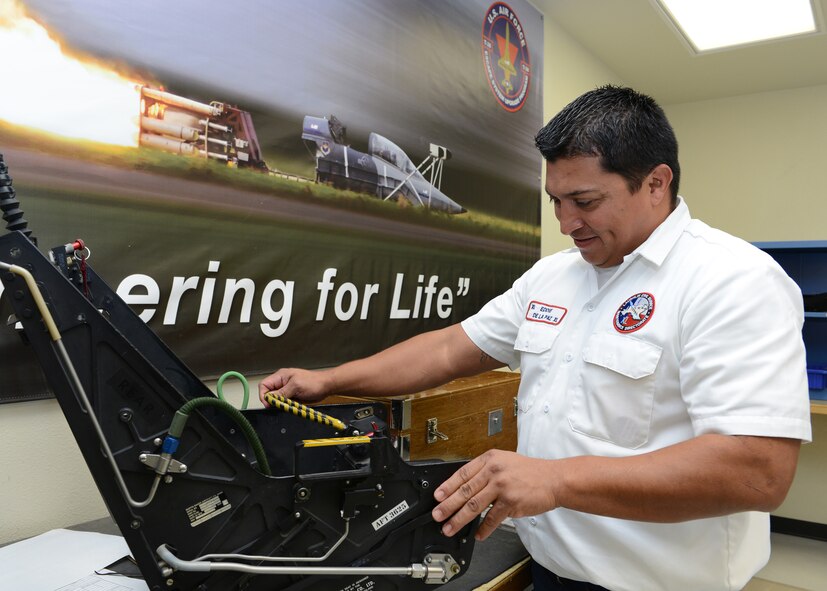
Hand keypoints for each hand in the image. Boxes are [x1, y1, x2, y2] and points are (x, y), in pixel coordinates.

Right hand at [258, 368, 331, 405]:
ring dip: (281, 404)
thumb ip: (281, 392)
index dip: (263, 395)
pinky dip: (287, 407)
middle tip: (282, 405)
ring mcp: (287, 390)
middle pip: (269, 394)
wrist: (326, 386)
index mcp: (280, 376)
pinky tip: (293, 406)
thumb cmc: (314, 382)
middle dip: (273, 401)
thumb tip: (270, 399)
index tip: (269, 404)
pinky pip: (284, 403)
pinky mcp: (292, 397)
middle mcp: (282, 383)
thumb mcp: (296, 386)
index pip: (264, 385)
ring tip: (290, 405)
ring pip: (276, 400)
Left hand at [431, 450, 558, 540]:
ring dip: (459, 520)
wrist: (554, 479)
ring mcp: (502, 487)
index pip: (463, 473)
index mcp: (490, 459)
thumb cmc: (530, 472)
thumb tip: (466, 487)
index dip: (447, 486)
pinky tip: (477, 534)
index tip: (437, 496)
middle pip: (465, 491)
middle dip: (448, 505)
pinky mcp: (511, 502)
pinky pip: (492, 518)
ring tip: (450, 528)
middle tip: (437, 515)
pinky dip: (483, 529)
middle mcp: (494, 471)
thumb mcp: (505, 462)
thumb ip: (486, 471)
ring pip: (474, 506)